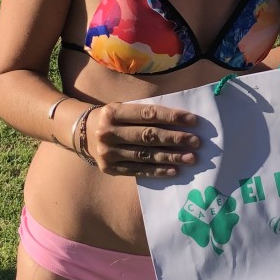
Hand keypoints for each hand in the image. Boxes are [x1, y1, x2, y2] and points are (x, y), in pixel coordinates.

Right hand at [82, 101, 201, 178]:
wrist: (83, 134)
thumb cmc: (114, 119)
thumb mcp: (123, 109)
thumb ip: (146, 113)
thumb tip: (180, 121)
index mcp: (113, 112)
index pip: (148, 114)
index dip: (171, 117)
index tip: (192, 120)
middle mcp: (108, 132)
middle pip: (148, 136)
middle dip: (175, 139)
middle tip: (196, 142)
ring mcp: (108, 152)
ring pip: (145, 155)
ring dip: (171, 157)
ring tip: (190, 158)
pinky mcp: (110, 168)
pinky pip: (138, 170)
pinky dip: (157, 171)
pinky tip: (173, 170)